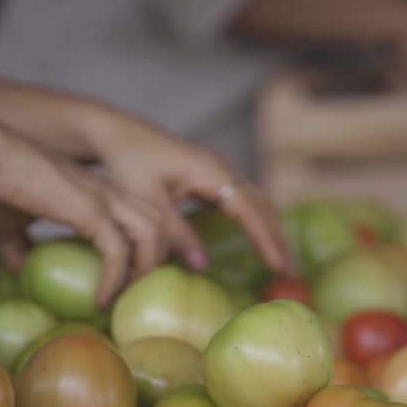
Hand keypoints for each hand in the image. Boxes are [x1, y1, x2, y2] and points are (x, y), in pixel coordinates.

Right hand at [0, 134, 165, 304]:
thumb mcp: (9, 221)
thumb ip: (17, 244)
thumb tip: (17, 267)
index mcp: (99, 192)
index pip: (146, 217)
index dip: (146, 249)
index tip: (129, 279)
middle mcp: (111, 192)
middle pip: (161, 225)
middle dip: (155, 261)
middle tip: (132, 291)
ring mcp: (104, 199)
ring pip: (151, 236)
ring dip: (142, 271)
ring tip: (121, 297)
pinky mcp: (90, 210)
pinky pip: (117, 251)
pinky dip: (115, 278)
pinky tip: (100, 298)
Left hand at [94, 123, 294, 276]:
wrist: (117, 133)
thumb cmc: (129, 163)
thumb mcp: (150, 202)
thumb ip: (176, 233)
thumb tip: (203, 265)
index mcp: (212, 172)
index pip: (249, 210)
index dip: (265, 239)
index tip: (278, 265)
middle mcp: (223, 168)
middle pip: (262, 205)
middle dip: (277, 239)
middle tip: (290, 274)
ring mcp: (220, 170)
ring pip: (256, 202)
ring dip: (269, 230)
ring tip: (281, 262)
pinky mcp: (212, 176)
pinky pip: (244, 200)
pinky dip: (256, 222)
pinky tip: (259, 241)